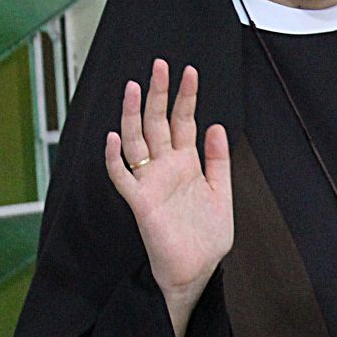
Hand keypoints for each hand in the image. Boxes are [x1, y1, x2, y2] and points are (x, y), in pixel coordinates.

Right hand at [104, 60, 230, 336]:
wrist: (196, 271)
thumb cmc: (206, 237)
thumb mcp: (222, 193)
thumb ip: (219, 161)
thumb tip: (217, 126)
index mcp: (187, 165)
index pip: (184, 122)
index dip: (186, 97)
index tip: (190, 71)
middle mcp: (166, 169)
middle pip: (158, 123)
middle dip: (159, 95)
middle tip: (160, 65)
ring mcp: (151, 183)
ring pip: (137, 141)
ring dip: (134, 115)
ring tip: (135, 88)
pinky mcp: (141, 203)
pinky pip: (122, 177)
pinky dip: (115, 159)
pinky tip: (114, 138)